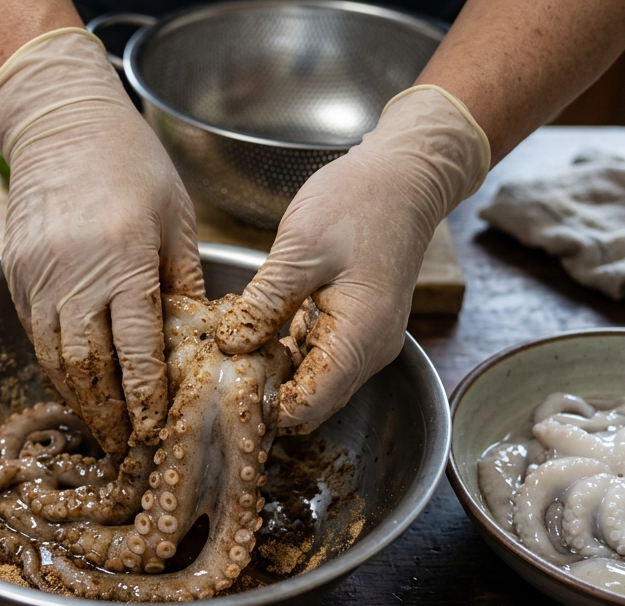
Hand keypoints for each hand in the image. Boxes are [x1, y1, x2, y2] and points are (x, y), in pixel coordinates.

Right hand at [0, 29, 204, 457]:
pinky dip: (54, 368)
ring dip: (78, 400)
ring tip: (102, 428)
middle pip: (88, 365)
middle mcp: (75, 273)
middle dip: (108, 413)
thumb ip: (184, 279)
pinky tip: (74, 386)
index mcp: (124, 258)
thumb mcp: (175, 216)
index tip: (155, 428)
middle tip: (127, 446)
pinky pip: (33, 335)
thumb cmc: (130, 162)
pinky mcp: (15, 273)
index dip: (144, 396)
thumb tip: (200, 336)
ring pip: (54, 358)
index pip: (135, 347)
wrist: (60, 121)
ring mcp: (38, 276)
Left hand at [215, 86, 488, 431]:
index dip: (268, 409)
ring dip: (281, 379)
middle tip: (222, 382)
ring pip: (318, 383)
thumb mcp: (299, 248)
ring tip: (234, 362)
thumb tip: (231, 346)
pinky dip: (293, 358)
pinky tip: (259, 340)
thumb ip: (264, 303)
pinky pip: (323, 359)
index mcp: (359, 336)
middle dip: (272, 400)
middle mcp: (371, 350)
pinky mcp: (361, 328)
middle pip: (316, 402)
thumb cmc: (357, 202)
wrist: (402, 177)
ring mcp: (369, 341)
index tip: (227, 397)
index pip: (311, 404)